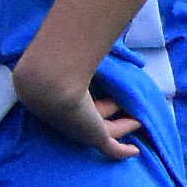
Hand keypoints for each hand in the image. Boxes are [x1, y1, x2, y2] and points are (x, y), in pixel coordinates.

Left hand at [11, 58, 140, 160]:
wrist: (49, 83)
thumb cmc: (55, 64)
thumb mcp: (64, 56)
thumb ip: (72, 49)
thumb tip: (77, 35)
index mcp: (57, 98)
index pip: (76, 100)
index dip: (90, 97)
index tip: (102, 91)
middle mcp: (67, 116)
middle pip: (92, 116)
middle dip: (106, 110)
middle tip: (121, 103)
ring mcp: (82, 129)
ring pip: (106, 130)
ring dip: (122, 126)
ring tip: (136, 119)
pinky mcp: (96, 139)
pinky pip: (113, 150)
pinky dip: (123, 151)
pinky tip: (134, 150)